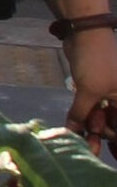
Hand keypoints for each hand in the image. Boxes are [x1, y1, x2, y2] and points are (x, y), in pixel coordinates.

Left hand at [65, 25, 116, 149]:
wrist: (85, 34)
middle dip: (100, 133)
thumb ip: (81, 114)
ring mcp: (110, 92)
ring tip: (79, 136)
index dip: (114, 138)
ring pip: (102, 116)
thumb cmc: (96, 62)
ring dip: (90, 126)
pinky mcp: (95, 87)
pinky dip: (84, 115)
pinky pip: (92, 107)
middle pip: (114, 123)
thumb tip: (73, 134)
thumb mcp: (89, 91)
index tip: (105, 151)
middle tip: (87, 144)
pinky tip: (75, 126)